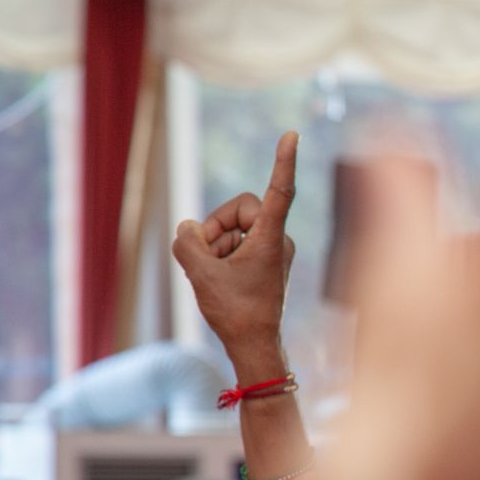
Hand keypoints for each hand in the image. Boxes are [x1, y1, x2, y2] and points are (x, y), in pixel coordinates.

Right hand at [173, 131, 298, 375]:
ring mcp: (274, 250)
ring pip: (234, 229)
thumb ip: (187, 242)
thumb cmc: (235, 312)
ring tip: (216, 276)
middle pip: (240, 209)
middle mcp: (279, 239)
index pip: (279, 191)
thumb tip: (190, 229)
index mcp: (272, 238)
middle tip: (206, 256)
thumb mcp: (200, 274)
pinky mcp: (267, 260)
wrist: (255, 345)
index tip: (292, 134)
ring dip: (217, 246)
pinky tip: (220, 279)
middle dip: (216, 227)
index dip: (283, 161)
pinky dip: (222, 256)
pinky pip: (237, 244)